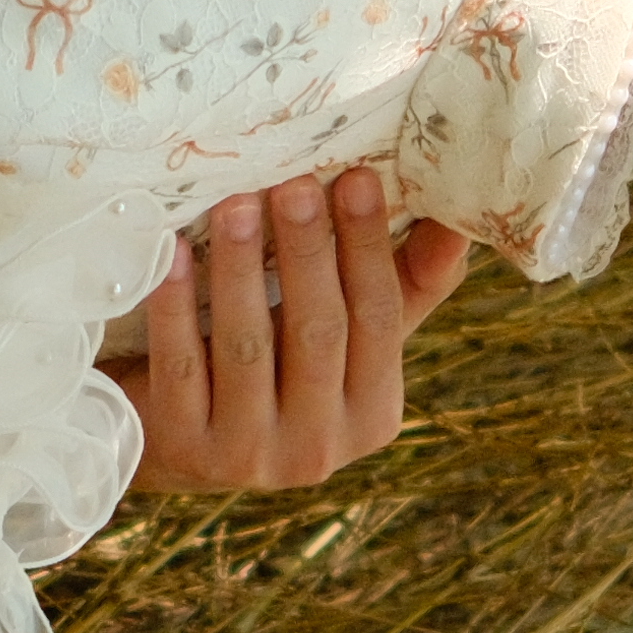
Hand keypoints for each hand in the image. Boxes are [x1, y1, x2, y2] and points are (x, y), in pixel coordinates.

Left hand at [120, 165, 473, 497]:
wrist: (181, 442)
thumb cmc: (278, 365)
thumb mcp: (346, 340)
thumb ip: (402, 285)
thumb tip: (460, 218)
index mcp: (374, 414)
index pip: (381, 320)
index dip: (368, 246)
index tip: (356, 177)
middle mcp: (319, 448)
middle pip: (318, 333)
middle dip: (307, 251)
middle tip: (294, 183)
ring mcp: (248, 456)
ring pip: (248, 348)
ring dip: (241, 268)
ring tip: (236, 203)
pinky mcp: (184, 450)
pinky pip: (181, 368)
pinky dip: (175, 306)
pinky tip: (173, 253)